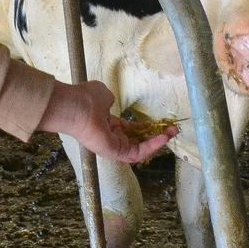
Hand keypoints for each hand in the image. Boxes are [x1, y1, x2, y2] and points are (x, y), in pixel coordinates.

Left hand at [39, 80, 174, 164]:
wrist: (76, 107)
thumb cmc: (86, 99)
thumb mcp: (103, 95)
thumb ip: (109, 100)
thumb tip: (111, 102)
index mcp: (107, 124)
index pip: (129, 129)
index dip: (144, 127)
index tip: (158, 122)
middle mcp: (111, 138)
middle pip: (138, 141)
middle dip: (156, 136)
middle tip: (172, 130)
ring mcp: (114, 147)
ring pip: (140, 149)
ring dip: (158, 142)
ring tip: (172, 133)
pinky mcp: (116, 152)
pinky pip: (137, 152)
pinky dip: (152, 146)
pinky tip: (164, 137)